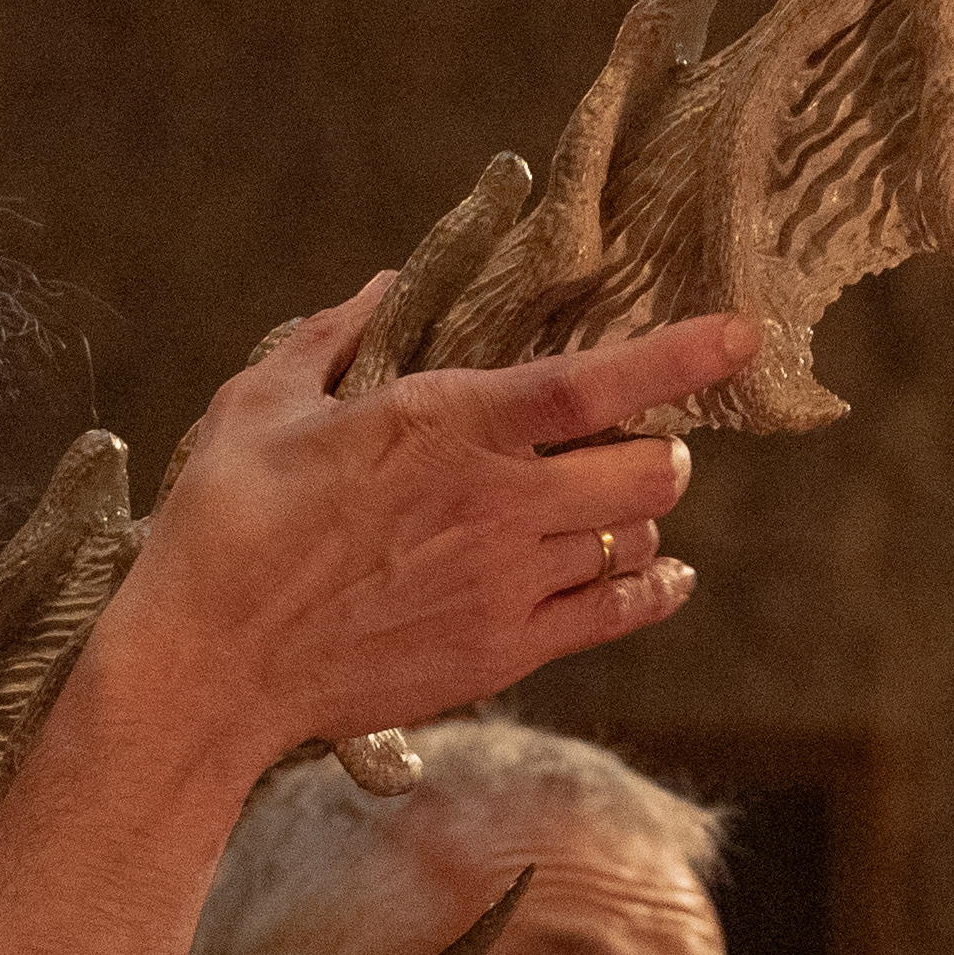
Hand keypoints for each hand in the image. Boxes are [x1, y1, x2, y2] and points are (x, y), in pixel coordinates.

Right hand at [110, 287, 747, 767]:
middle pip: (649, 469)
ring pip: (638, 540)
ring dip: (639, 517)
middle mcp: (499, 503)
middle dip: (658, 445)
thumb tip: (381, 288)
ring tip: (608, 509)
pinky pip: (618, 614)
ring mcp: (510, 584)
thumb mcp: (262, 404)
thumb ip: (334, 337)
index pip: (596, 381)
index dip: (681, 354)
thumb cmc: (224, 526)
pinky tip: (657, 576)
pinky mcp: (506, 651)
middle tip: (633, 440)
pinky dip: (650, 589)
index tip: (741, 334)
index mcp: (448, 424)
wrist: (212, 667)